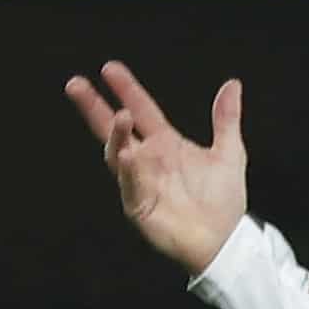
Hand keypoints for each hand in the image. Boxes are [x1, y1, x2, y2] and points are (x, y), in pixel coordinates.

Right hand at [65, 62, 247, 273]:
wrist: (227, 240)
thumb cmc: (224, 200)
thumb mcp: (230, 153)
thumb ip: (226, 119)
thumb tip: (233, 83)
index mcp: (165, 143)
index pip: (142, 110)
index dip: (127, 89)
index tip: (109, 68)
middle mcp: (147, 159)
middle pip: (114, 128)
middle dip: (94, 107)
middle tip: (75, 84)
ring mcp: (140, 182)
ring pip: (117, 155)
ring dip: (116, 136)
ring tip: (121, 117)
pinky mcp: (140, 206)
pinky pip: (130, 186)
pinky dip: (128, 171)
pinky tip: (128, 154)